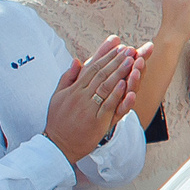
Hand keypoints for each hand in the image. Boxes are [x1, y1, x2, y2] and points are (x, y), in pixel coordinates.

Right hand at [43, 41, 137, 161]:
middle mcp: (80, 96)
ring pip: (106, 86)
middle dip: (116, 60)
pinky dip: (116, 94)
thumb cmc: (58, 120)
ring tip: (131, 60)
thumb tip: (77, 60)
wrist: (57, 144)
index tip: (117, 45)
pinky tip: (124, 83)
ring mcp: (88, 108)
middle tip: (129, 49)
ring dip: (119, 72)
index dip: (106, 55)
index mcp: (74, 89)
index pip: (92, 68)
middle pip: (101, 74)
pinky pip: (107, 104)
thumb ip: (68, 78)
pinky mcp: (96, 120)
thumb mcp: (58, 96)